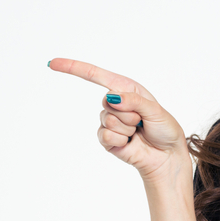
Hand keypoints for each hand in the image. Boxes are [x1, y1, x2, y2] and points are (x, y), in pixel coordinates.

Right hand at [48, 58, 190, 184]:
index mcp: (126, 88)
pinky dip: (120, 139)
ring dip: (127, 128)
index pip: (95, 75)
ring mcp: (109, 121)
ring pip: (108, 120)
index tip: (53, 63)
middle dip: (129, 113)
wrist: (166, 156)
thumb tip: (112, 98)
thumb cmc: (164, 129)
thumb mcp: (154, 110)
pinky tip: (130, 142)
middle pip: (106, 102)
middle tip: (142, 121)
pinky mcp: (107, 139)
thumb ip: (134, 101)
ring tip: (138, 132)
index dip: (73, 68)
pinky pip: (105, 135)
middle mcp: (115, 103)